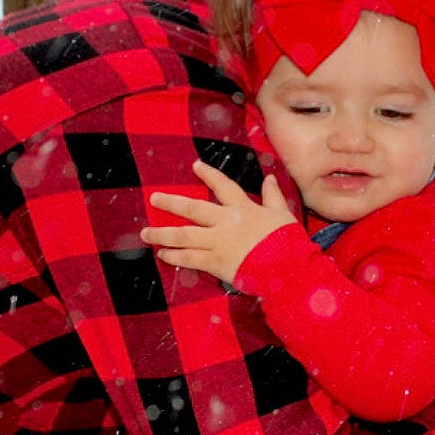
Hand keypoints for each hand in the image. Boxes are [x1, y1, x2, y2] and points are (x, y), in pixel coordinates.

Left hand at [143, 160, 297, 285]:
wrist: (287, 269)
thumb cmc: (288, 242)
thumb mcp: (283, 215)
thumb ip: (273, 197)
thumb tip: (270, 179)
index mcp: (243, 208)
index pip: (223, 186)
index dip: (208, 174)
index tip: (195, 165)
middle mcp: (226, 222)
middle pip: (193, 209)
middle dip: (171, 203)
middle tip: (154, 198)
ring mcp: (218, 242)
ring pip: (184, 235)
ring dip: (163, 234)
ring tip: (146, 233)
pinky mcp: (215, 262)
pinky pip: (189, 258)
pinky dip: (174, 255)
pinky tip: (162, 254)